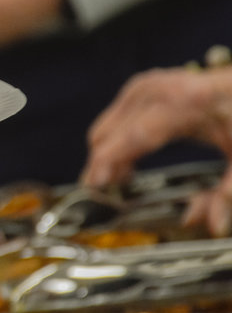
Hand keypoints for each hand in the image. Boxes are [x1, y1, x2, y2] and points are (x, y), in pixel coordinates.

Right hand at [81, 66, 231, 235]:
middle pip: (108, 134)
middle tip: (108, 198)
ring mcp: (141, 87)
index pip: (133, 137)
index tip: (94, 187)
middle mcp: (154, 91)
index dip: (108, 162)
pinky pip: (110, 121)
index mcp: (181, 104)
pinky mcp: (136, 89)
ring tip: (122, 183)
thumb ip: (229, 190)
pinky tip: (126, 164)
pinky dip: (111, 145)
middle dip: (100, 168)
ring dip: (105, 158)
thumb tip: (213, 225)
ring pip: (103, 129)